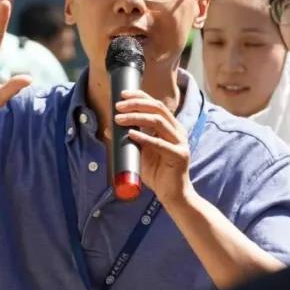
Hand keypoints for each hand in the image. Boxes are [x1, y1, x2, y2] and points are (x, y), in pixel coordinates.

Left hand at [114, 89, 193, 205]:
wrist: (172, 195)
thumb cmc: (157, 174)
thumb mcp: (140, 153)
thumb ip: (129, 140)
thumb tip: (108, 129)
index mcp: (171, 127)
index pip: (156, 104)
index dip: (140, 96)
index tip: (122, 94)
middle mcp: (178, 131)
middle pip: (158, 108)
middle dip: (136, 104)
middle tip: (118, 106)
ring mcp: (180, 143)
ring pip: (158, 122)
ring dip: (136, 118)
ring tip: (119, 119)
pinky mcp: (179, 156)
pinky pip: (160, 144)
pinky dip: (144, 138)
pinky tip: (132, 135)